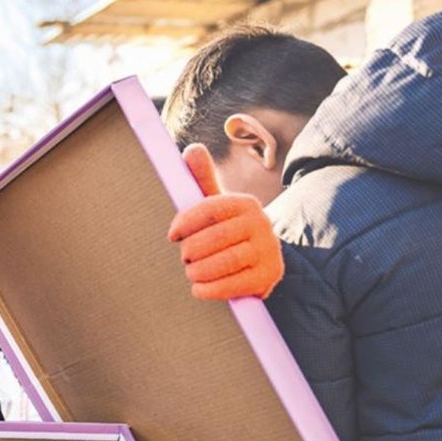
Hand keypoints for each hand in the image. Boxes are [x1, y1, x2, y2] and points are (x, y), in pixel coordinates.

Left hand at [167, 144, 283, 300]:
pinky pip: (231, 285)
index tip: (172, 236)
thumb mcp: (216, 206)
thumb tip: (192, 149)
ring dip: (198, 272)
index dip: (185, 223)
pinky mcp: (268, 276)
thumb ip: (202, 180)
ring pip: (222, 263)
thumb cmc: (226, 231)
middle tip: (185, 258)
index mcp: (245, 203)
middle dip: (191, 252)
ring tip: (192, 273)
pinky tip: (199, 289)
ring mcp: (268, 250)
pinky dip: (209, 289)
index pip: (209, 209)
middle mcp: (262, 223)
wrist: (258, 262)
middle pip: (213, 239)